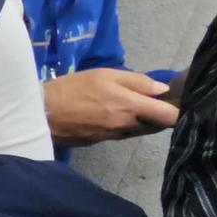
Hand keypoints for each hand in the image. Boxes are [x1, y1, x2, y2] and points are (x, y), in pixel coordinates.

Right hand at [44, 69, 179, 146]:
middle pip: (156, 126)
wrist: (39, 114)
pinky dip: (124, 125)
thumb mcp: (104, 74)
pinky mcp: (100, 142)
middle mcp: (126, 126)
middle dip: (158, 115)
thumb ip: (136, 81)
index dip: (177, 110)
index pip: (168, 117)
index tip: (174, 101)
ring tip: (132, 107)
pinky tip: (112, 115)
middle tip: (153, 101)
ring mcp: (113, 136)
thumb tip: (161, 90)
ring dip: (141, 121)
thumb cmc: (71, 89)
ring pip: (139, 131)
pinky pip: (122, 134)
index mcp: (130, 107)